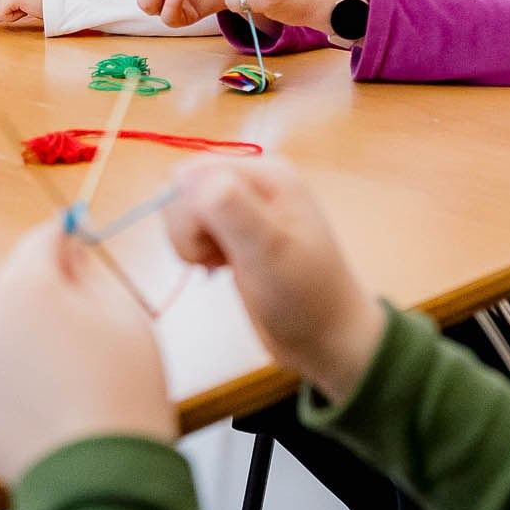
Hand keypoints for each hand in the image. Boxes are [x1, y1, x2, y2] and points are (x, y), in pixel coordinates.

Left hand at [0, 221, 174, 484]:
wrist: (96, 477)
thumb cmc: (122, 391)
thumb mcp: (124, 315)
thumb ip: (90, 272)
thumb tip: (70, 254)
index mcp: (25, 287)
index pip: (41, 238)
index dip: (65, 235)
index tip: (80, 238)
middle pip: (14, 282)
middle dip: (45, 291)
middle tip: (85, 322)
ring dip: (23, 331)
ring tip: (65, 369)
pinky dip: (9, 371)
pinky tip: (44, 396)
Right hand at [164, 158, 386, 400]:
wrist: (325, 337)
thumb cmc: (305, 296)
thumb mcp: (269, 251)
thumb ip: (231, 208)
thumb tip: (185, 172)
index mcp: (267, 175)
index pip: (197, 172)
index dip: (191, 211)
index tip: (210, 246)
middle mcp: (254, 184)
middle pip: (186, 188)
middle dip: (189, 228)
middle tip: (217, 258)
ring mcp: (243, 208)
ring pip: (185, 209)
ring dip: (191, 242)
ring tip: (221, 264)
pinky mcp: (233, 233)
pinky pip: (193, 227)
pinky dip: (196, 249)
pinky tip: (220, 266)